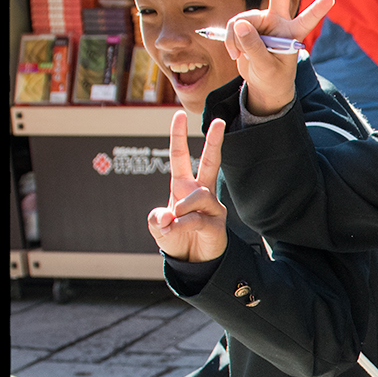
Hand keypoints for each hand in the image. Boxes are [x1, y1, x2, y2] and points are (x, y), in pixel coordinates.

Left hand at [147, 111, 227, 261]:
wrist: (193, 261)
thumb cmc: (176, 238)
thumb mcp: (158, 227)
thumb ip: (157, 218)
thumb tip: (168, 216)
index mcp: (182, 187)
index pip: (180, 157)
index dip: (179, 136)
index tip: (179, 115)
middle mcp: (200, 192)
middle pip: (210, 162)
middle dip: (214, 141)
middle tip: (220, 122)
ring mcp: (211, 207)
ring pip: (198, 195)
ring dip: (182, 208)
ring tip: (173, 222)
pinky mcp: (216, 223)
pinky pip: (197, 218)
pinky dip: (182, 225)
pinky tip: (177, 231)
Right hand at [221, 0, 332, 116]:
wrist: (263, 84)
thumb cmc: (272, 78)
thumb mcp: (266, 68)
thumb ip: (254, 47)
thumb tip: (239, 24)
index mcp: (292, 34)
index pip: (307, 19)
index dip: (317, 9)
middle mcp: (278, 22)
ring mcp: (262, 22)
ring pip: (242, 19)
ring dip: (235, 38)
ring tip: (238, 55)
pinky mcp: (246, 26)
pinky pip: (232, 27)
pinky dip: (229, 40)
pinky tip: (234, 53)